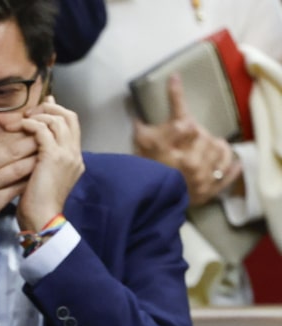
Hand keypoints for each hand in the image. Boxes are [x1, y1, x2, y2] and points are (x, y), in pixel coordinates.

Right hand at [0, 129, 36, 246]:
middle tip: (47, 135)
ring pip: (18, 168)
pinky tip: (40, 175)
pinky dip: (29, 180)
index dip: (17, 131)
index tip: (31, 127)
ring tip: (50, 153)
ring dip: (36, 159)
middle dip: (32, 141)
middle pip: (11, 150)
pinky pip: (17, 188)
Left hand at [10, 95, 83, 230]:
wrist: (42, 219)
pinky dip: (32, 125)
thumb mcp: (43, 176)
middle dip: (50, 109)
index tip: (41, 108)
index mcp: (74, 158)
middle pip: (69, 117)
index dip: (57, 112)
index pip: (72, 125)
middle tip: (31, 112)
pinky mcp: (53, 157)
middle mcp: (74, 154)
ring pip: (58, 120)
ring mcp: (67, 154)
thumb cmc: (37, 203)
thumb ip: (42, 160)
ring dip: (38, 116)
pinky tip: (20, 127)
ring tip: (23, 120)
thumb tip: (30, 145)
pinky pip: (44, 130)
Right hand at [133, 74, 241, 205]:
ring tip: (205, 149)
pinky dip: (231, 166)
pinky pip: (228, 172)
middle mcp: (191, 159)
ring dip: (213, 147)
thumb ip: (139, 128)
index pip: (181, 116)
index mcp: (170, 146)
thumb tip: (136, 111)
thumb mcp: (134, 148)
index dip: (176, 95)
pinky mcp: (210, 189)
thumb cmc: (139, 174)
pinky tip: (231, 162)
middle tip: (185, 139)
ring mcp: (203, 175)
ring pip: (219, 149)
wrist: (145, 207)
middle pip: (203, 133)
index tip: (174, 78)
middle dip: (194, 134)